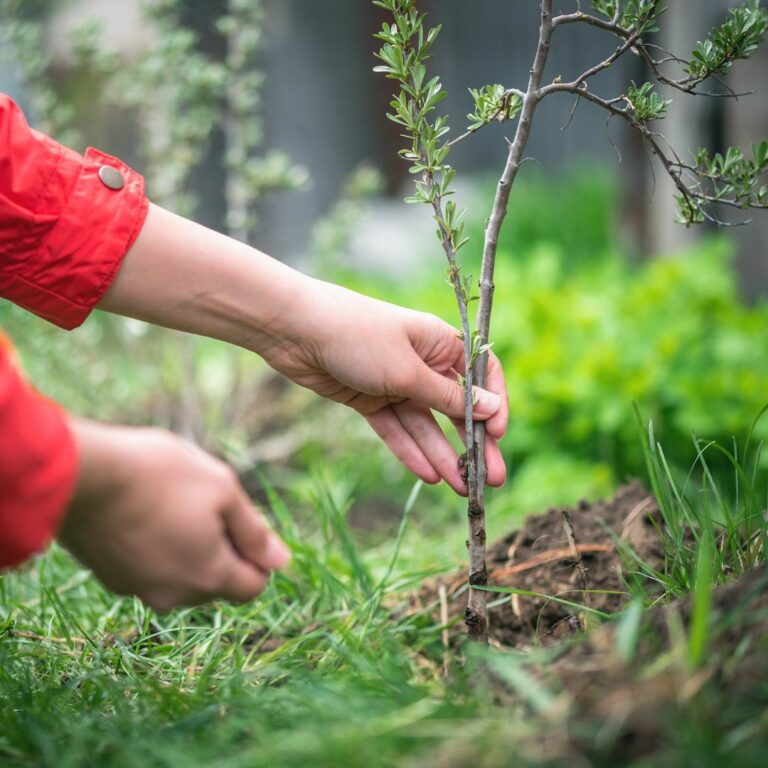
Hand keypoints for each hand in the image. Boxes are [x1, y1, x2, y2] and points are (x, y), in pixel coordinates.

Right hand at [58, 419, 290, 610]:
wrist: (79, 474)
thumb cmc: (160, 475)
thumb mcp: (223, 490)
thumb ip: (254, 532)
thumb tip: (282, 561)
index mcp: (209, 576)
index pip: (253, 586)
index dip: (257, 555)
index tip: (241, 522)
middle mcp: (173, 595)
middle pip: (216, 583)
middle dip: (222, 550)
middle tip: (205, 504)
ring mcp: (137, 589)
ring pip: (181, 575)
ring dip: (188, 548)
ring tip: (171, 504)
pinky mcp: (109, 576)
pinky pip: (149, 568)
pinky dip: (156, 547)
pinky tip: (144, 512)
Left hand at [262, 279, 508, 494]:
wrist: (295, 331)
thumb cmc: (358, 337)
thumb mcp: (408, 370)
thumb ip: (448, 396)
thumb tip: (491, 409)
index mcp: (440, 343)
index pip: (481, 375)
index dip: (495, 404)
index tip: (498, 434)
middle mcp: (422, 363)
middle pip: (456, 408)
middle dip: (474, 443)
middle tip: (491, 479)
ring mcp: (395, 383)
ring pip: (426, 425)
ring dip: (443, 455)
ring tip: (461, 489)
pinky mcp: (369, 400)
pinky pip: (396, 430)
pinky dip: (410, 451)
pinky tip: (429, 477)